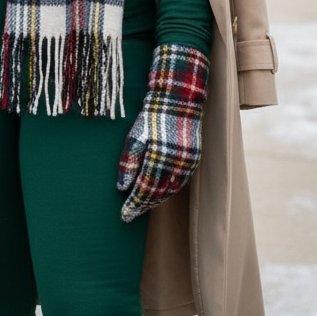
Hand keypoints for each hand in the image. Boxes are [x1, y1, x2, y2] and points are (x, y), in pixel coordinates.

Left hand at [116, 43, 209, 222]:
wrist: (179, 100)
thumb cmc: (152, 116)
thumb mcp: (134, 136)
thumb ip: (128, 162)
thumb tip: (122, 187)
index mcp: (160, 158)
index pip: (144, 189)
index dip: (134, 204)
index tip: (123, 215)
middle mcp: (177, 164)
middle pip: (158, 194)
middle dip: (143, 206)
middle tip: (130, 214)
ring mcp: (189, 163)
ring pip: (170, 190)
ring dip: (156, 200)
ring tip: (142, 206)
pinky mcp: (194, 160)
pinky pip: (180, 182)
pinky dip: (168, 191)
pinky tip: (159, 193)